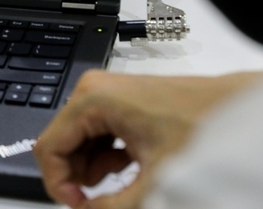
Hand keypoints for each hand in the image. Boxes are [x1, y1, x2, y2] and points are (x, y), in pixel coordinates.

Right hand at [33, 69, 262, 207]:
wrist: (238, 112)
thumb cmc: (203, 129)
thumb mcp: (154, 180)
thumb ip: (113, 205)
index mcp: (91, 100)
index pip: (49, 148)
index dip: (58, 185)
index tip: (78, 206)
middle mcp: (93, 90)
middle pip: (62, 143)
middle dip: (76, 177)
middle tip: (96, 202)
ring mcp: (107, 93)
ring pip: (79, 140)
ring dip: (92, 169)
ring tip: (119, 187)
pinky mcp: (121, 101)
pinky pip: (98, 133)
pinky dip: (107, 156)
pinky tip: (129, 171)